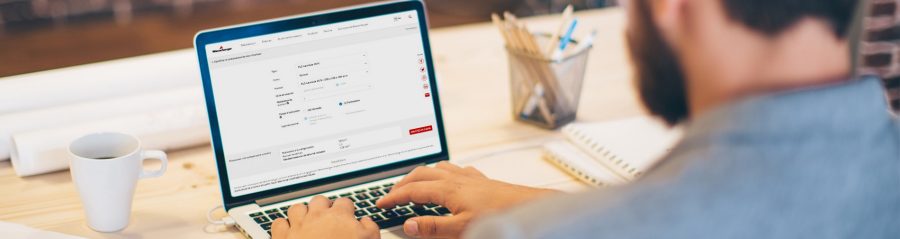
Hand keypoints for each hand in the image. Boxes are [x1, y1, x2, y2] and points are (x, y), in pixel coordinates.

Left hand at [271, 195, 379, 238]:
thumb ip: (370, 228)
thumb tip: (366, 221)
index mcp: (339, 216)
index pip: (344, 202)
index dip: (347, 209)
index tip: (347, 215)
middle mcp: (317, 216)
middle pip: (319, 200)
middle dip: (324, 207)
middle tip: (327, 217)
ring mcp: (298, 225)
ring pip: (297, 208)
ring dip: (302, 213)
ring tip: (307, 221)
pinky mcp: (283, 237)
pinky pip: (279, 223)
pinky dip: (283, 225)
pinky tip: (290, 231)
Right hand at [376, 161, 558, 237]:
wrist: (529, 207)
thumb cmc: (499, 215)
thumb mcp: (461, 227)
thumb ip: (433, 227)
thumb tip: (408, 224)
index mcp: (448, 189)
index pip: (412, 191)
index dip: (394, 198)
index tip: (380, 204)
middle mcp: (457, 178)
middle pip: (421, 174)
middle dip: (403, 183)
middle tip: (391, 194)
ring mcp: (470, 177)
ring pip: (438, 168)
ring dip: (422, 175)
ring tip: (414, 183)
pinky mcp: (482, 180)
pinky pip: (456, 170)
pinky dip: (444, 174)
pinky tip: (449, 180)